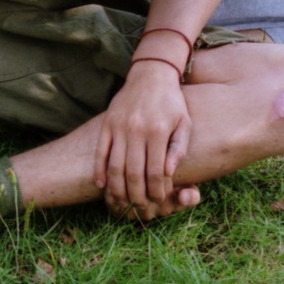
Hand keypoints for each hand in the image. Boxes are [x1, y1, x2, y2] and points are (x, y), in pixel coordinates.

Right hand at [93, 61, 191, 219]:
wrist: (151, 75)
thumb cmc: (171, 102)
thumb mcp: (184, 123)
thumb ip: (178, 148)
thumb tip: (168, 173)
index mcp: (158, 131)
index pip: (156, 171)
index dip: (157, 190)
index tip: (158, 201)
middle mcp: (136, 130)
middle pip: (133, 173)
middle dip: (137, 196)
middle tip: (140, 208)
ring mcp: (119, 127)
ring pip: (115, 166)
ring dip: (117, 189)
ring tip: (121, 203)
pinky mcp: (107, 124)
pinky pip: (100, 152)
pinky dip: (99, 171)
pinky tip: (101, 185)